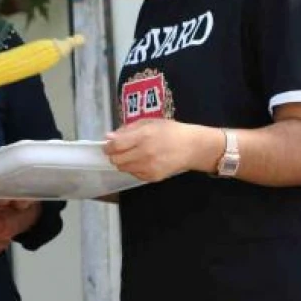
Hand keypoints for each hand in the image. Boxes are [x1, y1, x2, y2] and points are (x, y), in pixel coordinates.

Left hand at [104, 119, 218, 181]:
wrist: (192, 147)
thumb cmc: (170, 131)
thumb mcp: (149, 123)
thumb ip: (127, 129)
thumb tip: (109, 137)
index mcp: (143, 136)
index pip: (115, 146)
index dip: (108, 146)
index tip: (108, 145)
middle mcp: (144, 153)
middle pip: (116, 160)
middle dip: (114, 154)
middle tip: (121, 150)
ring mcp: (148, 167)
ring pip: (123, 168)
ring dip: (124, 161)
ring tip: (134, 154)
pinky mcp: (152, 177)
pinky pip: (134, 174)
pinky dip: (134, 168)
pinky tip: (144, 161)